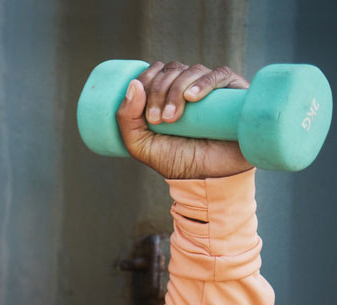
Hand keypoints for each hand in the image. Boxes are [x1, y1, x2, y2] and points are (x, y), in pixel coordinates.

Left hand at [116, 61, 253, 179]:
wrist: (208, 177)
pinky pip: (221, 74)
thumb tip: (133, 83)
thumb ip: (127, 118)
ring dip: (176, 90)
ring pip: (192, 70)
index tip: (146, 114)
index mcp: (167, 94)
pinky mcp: (235, 92)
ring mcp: (212, 88)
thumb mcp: (140, 144)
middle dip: (159, 91)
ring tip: (172, 118)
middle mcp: (189, 87)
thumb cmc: (176, 160)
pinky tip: (192, 97)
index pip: (155, 72)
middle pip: (171, 70)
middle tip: (158, 120)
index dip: (146, 82)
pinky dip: (203, 82)